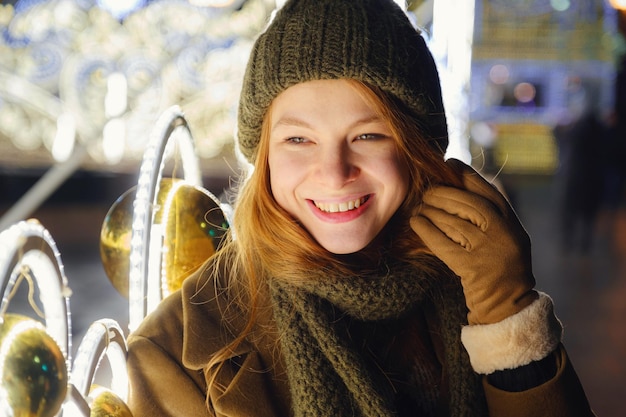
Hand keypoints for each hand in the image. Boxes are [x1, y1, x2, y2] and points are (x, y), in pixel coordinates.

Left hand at [410, 159, 537, 324]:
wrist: (507, 303)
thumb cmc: (500, 265)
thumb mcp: (504, 234)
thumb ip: (489, 212)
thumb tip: (458, 180)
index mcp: (511, 222)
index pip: (487, 190)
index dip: (465, 174)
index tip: (448, 162)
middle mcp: (502, 233)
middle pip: (467, 204)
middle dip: (443, 194)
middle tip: (427, 191)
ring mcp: (487, 251)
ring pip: (454, 221)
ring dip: (432, 211)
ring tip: (420, 207)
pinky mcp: (470, 267)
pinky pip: (443, 243)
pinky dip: (427, 230)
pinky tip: (416, 222)